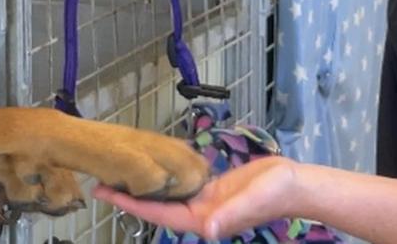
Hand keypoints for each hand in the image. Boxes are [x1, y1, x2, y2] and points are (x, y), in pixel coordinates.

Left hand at [92, 156, 301, 239]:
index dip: (132, 205)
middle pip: (157, 204)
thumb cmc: (275, 194)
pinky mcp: (213, 188)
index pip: (159, 213)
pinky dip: (165, 175)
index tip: (106, 193)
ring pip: (167, 193)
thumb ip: (230, 216)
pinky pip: (182, 182)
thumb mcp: (251, 202)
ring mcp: (205, 200)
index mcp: (204, 219)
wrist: (295, 184)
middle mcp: (199, 212)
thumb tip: (207, 230)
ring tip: (120, 171)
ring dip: (144, 184)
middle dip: (130, 194)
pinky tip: (153, 166)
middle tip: (100, 180)